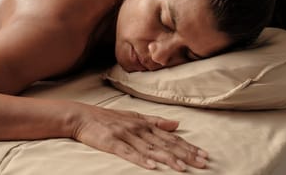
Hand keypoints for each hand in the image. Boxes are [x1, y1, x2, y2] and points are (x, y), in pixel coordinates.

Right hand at [72, 105, 207, 171]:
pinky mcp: (112, 143)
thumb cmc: (107, 118)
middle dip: (186, 154)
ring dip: (168, 159)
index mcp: (145, 124)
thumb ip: (156, 121)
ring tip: (183, 168)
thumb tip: (177, 124)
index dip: (188, 146)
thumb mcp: (134, 116)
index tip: (203, 155)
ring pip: (151, 149)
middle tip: (202, 163)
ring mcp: (126, 135)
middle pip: (166, 144)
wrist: (81, 116)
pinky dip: (141, 159)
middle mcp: (138, 128)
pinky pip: (129, 153)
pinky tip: (152, 166)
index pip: (171, 137)